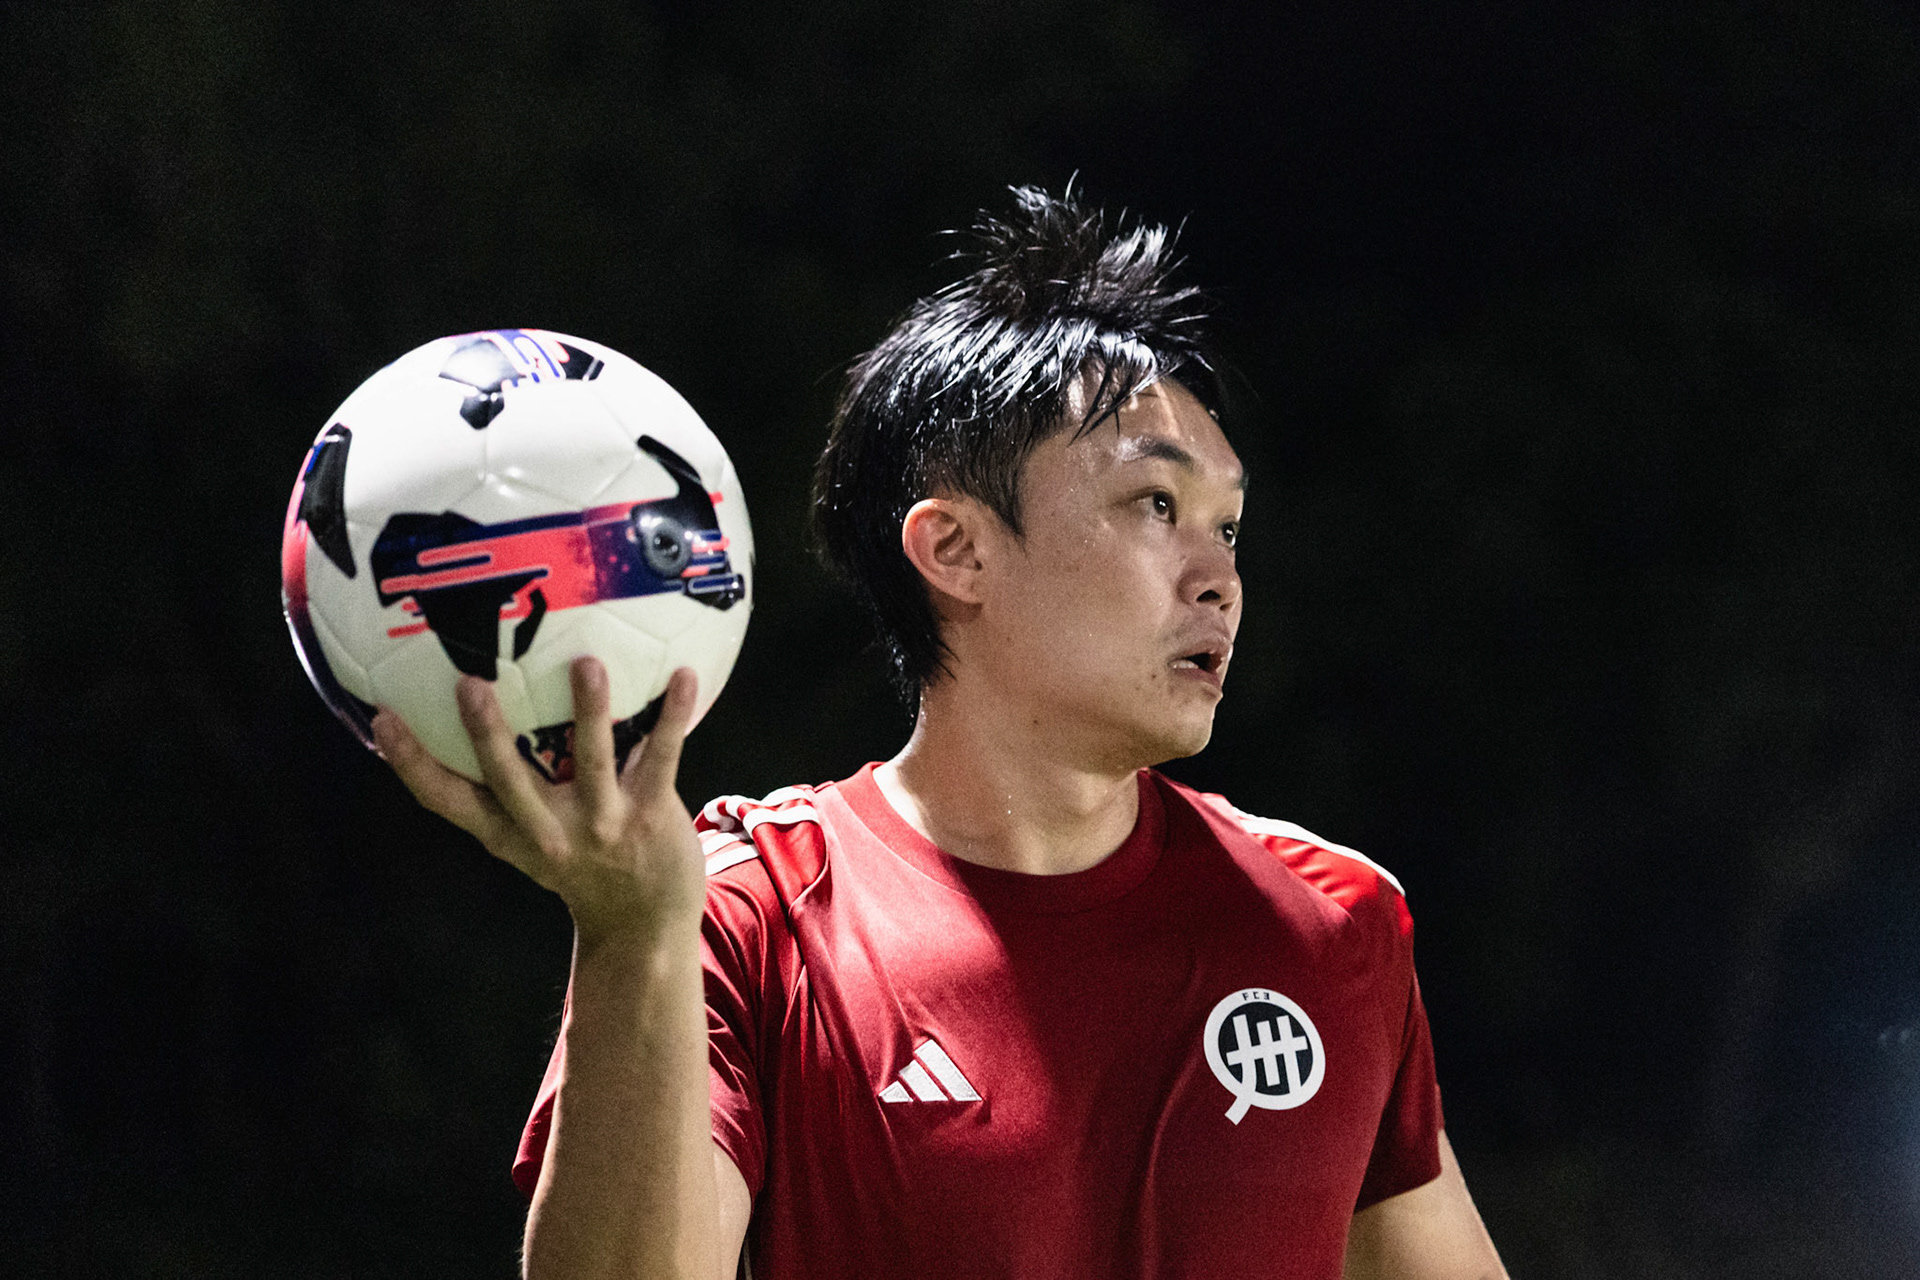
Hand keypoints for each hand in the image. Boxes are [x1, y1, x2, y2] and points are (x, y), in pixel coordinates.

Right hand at [372, 658, 705, 944]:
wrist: (645, 927)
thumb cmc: (580, 867)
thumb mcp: (528, 843)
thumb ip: (503, 796)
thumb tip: (469, 720)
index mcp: (511, 834)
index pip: (449, 800)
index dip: (412, 762)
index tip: (383, 717)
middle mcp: (550, 831)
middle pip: (509, 780)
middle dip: (487, 734)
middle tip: (467, 684)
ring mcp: (602, 823)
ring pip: (592, 761)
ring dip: (589, 712)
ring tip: (586, 664)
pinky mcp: (650, 813)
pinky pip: (662, 756)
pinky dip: (673, 715)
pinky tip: (686, 676)